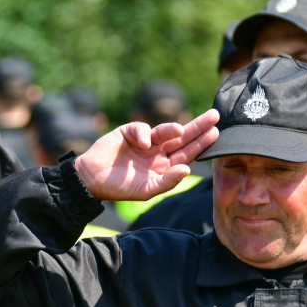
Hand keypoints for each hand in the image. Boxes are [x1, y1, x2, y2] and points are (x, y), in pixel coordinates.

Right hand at [74, 109, 218, 201]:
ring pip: (165, 130)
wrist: (91, 179)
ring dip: (175, 128)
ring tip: (180, 130)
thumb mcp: (146, 190)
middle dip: (197, 127)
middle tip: (214, 115)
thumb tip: (188, 170)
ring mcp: (144, 141)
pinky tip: (143, 143)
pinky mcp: (129, 131)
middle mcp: (157, 152)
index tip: (215, 133)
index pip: (187, 153)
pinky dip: (144, 134)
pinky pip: (142, 129)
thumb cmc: (119, 187)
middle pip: (182, 138)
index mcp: (164, 166)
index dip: (201, 143)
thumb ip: (167, 181)